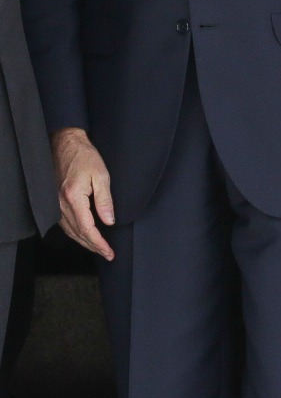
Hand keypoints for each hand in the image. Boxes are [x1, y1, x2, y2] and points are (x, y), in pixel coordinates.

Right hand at [52, 128, 114, 260]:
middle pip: (77, 233)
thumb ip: (105, 201)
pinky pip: (64, 223)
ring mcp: (55, 203)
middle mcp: (61, 203)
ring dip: (84, 242)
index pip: (87, 228)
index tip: (109, 251)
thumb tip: (109, 221)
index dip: (98, 243)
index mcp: (73, 197)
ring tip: (98, 248)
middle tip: (107, 254)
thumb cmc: (85, 157)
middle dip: (93, 246)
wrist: (66, 143)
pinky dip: (75, 233)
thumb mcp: (101, 176)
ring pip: (69, 231)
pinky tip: (84, 235)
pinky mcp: (54, 201)